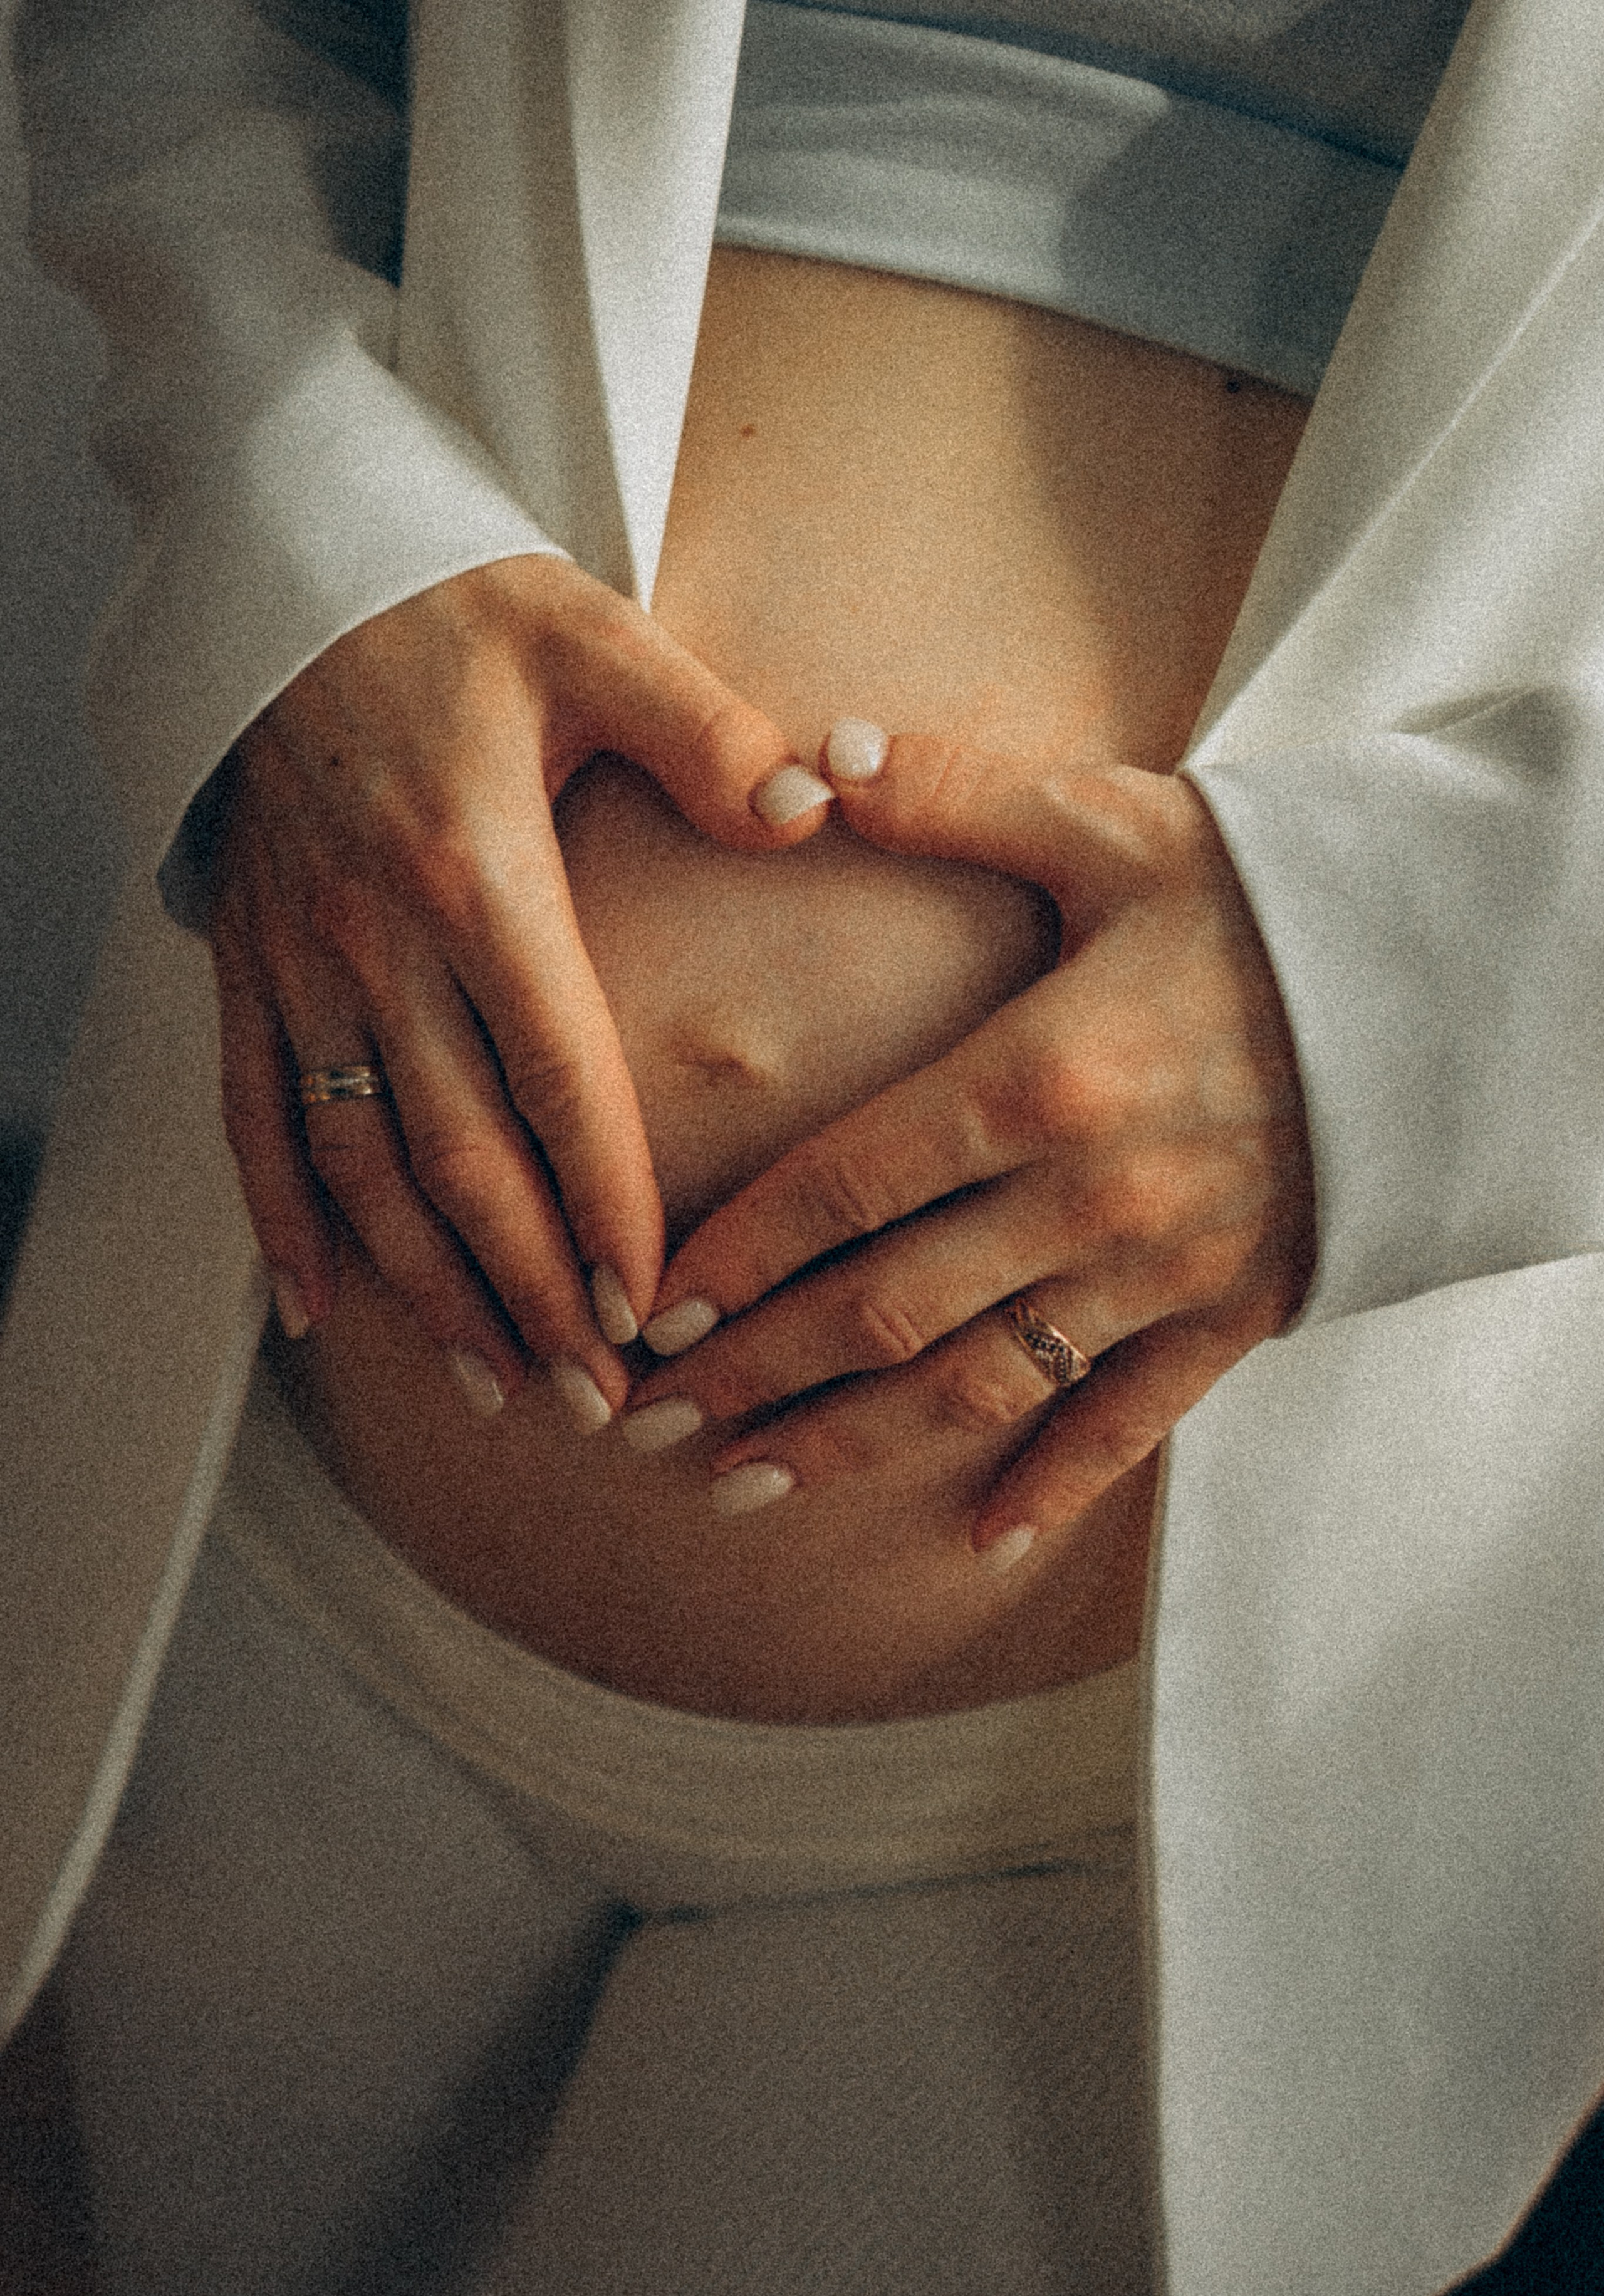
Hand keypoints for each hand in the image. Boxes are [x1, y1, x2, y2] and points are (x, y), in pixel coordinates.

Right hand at [208, 553, 830, 1413]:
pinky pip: (253, 1113)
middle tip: (596, 1393)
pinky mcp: (252, 965)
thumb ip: (708, 731)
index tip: (648, 1308)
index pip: (556, 1078)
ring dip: (426, 1285)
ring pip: (359, 1162)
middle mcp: (380, 940)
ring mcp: (303, 962)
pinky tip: (318, 1312)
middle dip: (529, 1287)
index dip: (603, 1204)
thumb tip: (814, 803)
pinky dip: (279, 1220)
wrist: (286, 575)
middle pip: (460, 1153)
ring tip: (497, 1384)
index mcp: (479, 876)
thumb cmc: (457, 607)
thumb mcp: (593, 636)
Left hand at [625, 728, 1314, 1551]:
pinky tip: (977, 1539)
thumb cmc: (1275, 894)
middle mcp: (1088, 1197)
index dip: (733, 1256)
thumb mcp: (1118, 823)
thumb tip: (816, 760)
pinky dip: (1053, 1483)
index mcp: (1040, 1077)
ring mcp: (1160, 1271)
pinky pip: (1130, 1421)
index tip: (645, 1306)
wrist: (1467, 976)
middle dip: (753, 1373)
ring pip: (975, 1385)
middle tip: (644, 1421)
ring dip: (852, 1441)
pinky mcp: (1232, 1314)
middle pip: (882, 1310)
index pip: (844, 1184)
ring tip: (749, 1483)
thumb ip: (957, 794)